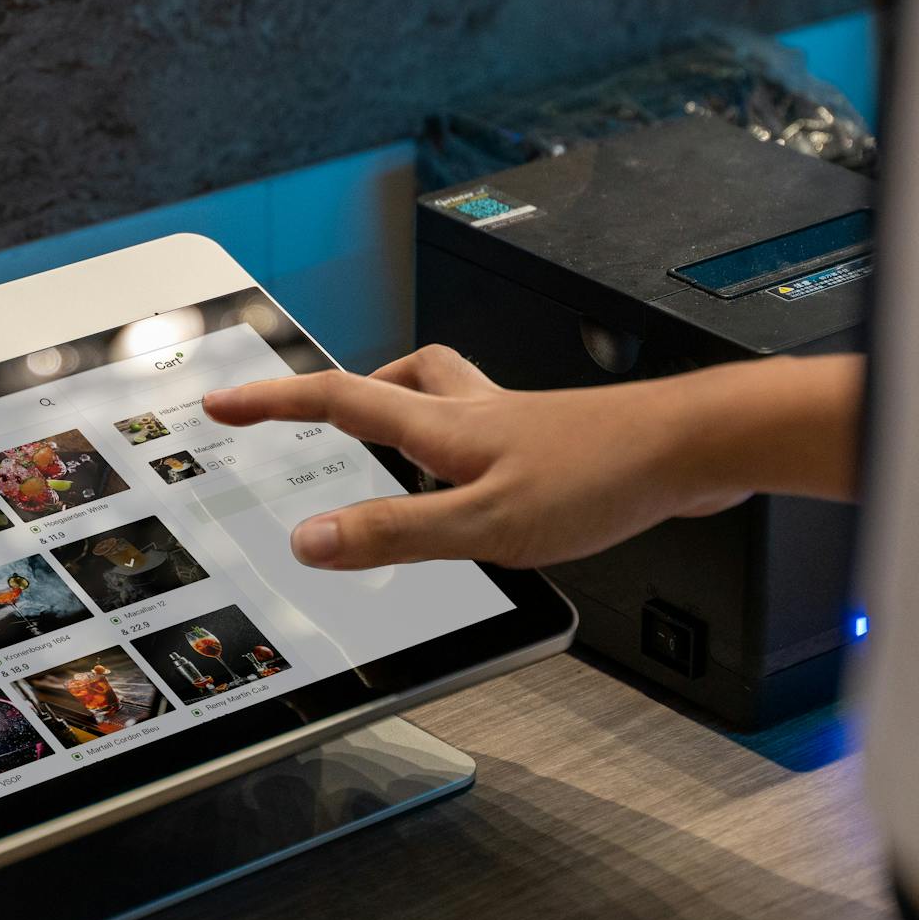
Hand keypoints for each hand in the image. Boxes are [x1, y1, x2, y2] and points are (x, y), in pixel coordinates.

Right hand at [201, 345, 862, 570]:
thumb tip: (309, 541)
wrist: (695, 448)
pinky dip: (470, 455)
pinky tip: (493, 495)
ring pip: (449, 401)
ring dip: (413, 417)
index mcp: (444, 424)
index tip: (222, 400)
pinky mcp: (563, 445)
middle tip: (320, 418)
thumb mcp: (482, 524)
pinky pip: (496, 437)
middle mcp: (478, 413)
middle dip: (352, 392)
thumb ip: (395, 534)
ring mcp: (523, 426)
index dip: (273, 401)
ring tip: (398, 464)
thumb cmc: (601, 477)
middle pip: (398, 378)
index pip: (339, 399)